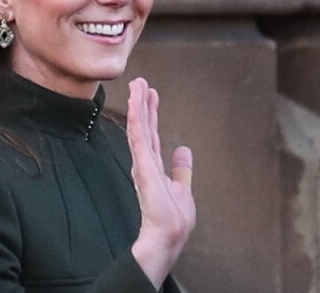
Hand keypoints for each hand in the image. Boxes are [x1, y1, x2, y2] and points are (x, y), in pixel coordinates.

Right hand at [127, 78, 195, 288]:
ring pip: (139, 127)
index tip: (150, 93)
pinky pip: (139, 137)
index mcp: (153, 165)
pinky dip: (137, 118)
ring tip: (136, 85)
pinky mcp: (143, 165)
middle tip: (139, 82)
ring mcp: (143, 162)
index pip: (151, 133)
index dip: (150, 112)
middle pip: (143, 126)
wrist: (167, 237)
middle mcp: (145, 161)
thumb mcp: (182, 189)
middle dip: (141, 103)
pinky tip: (135, 103)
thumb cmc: (172, 219)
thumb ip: (181, 169)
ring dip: (136, 105)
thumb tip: (184, 149)